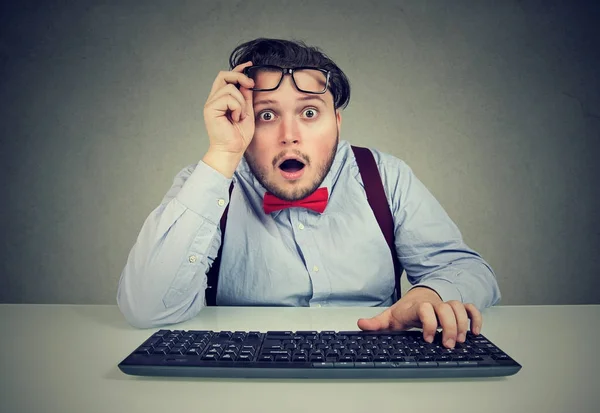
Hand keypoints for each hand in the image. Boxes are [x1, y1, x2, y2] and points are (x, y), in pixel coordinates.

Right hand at [203, 61, 255, 157]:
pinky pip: (228, 97)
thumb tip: (247, 82)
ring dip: (240, 101)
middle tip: (250, 86)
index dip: (238, 69)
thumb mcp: (247, 112)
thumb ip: (246, 97)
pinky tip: (235, 118)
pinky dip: (237, 107)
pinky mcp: (210, 109)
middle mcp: (214, 99)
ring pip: (229, 87)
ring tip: (240, 115)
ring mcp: (211, 104)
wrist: (232, 151)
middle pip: (223, 75)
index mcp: (222, 99)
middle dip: (239, 76)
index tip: (250, 65)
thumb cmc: (239, 136)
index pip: (227, 77)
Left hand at [356, 287, 482, 348]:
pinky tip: (476, 332)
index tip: (428, 339)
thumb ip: (376, 323)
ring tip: (460, 341)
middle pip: (446, 308)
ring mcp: (446, 305)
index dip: (429, 323)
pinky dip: (475, 318)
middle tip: (448, 345)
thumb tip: (361, 325)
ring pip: (459, 307)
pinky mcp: (457, 308)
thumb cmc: (406, 310)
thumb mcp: (390, 317)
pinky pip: (470, 309)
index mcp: (417, 306)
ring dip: (462, 324)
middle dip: (450, 327)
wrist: (418, 296)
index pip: (425, 309)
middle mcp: (434, 304)